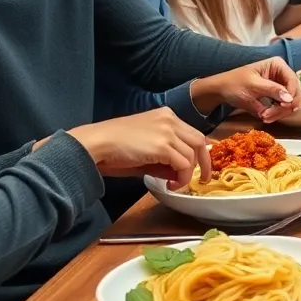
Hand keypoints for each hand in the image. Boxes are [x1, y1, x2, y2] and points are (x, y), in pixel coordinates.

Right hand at [67, 109, 211, 190]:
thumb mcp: (145, 150)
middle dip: (204, 162)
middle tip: (201, 179)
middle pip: (199, 140)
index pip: (192, 133)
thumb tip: (179, 174)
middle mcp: (170, 120)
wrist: (96, 144)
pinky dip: (182, 177)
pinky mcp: (163, 145)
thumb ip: (165, 159)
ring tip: (176, 184)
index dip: (199, 152)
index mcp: (165, 116)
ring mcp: (167, 131)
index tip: (199, 166)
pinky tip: (171, 185)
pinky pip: (183, 164)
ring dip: (188, 173)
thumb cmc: (114, 148)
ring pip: (193, 153)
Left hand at [192, 58, 300, 121]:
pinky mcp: (276, 96)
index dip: (292, 95)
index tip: (285, 106)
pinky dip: (276, 114)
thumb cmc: (234, 84)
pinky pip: (283, 107)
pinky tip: (265, 116)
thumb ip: (272, 90)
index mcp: (277, 65)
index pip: (293, 80)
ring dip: (279, 112)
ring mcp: (280, 85)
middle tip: (269, 116)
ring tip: (264, 117)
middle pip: (294, 92)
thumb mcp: (253, 86)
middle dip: (283, 107)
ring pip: (290, 102)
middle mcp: (282, 74)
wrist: (221, 91)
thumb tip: (289, 98)